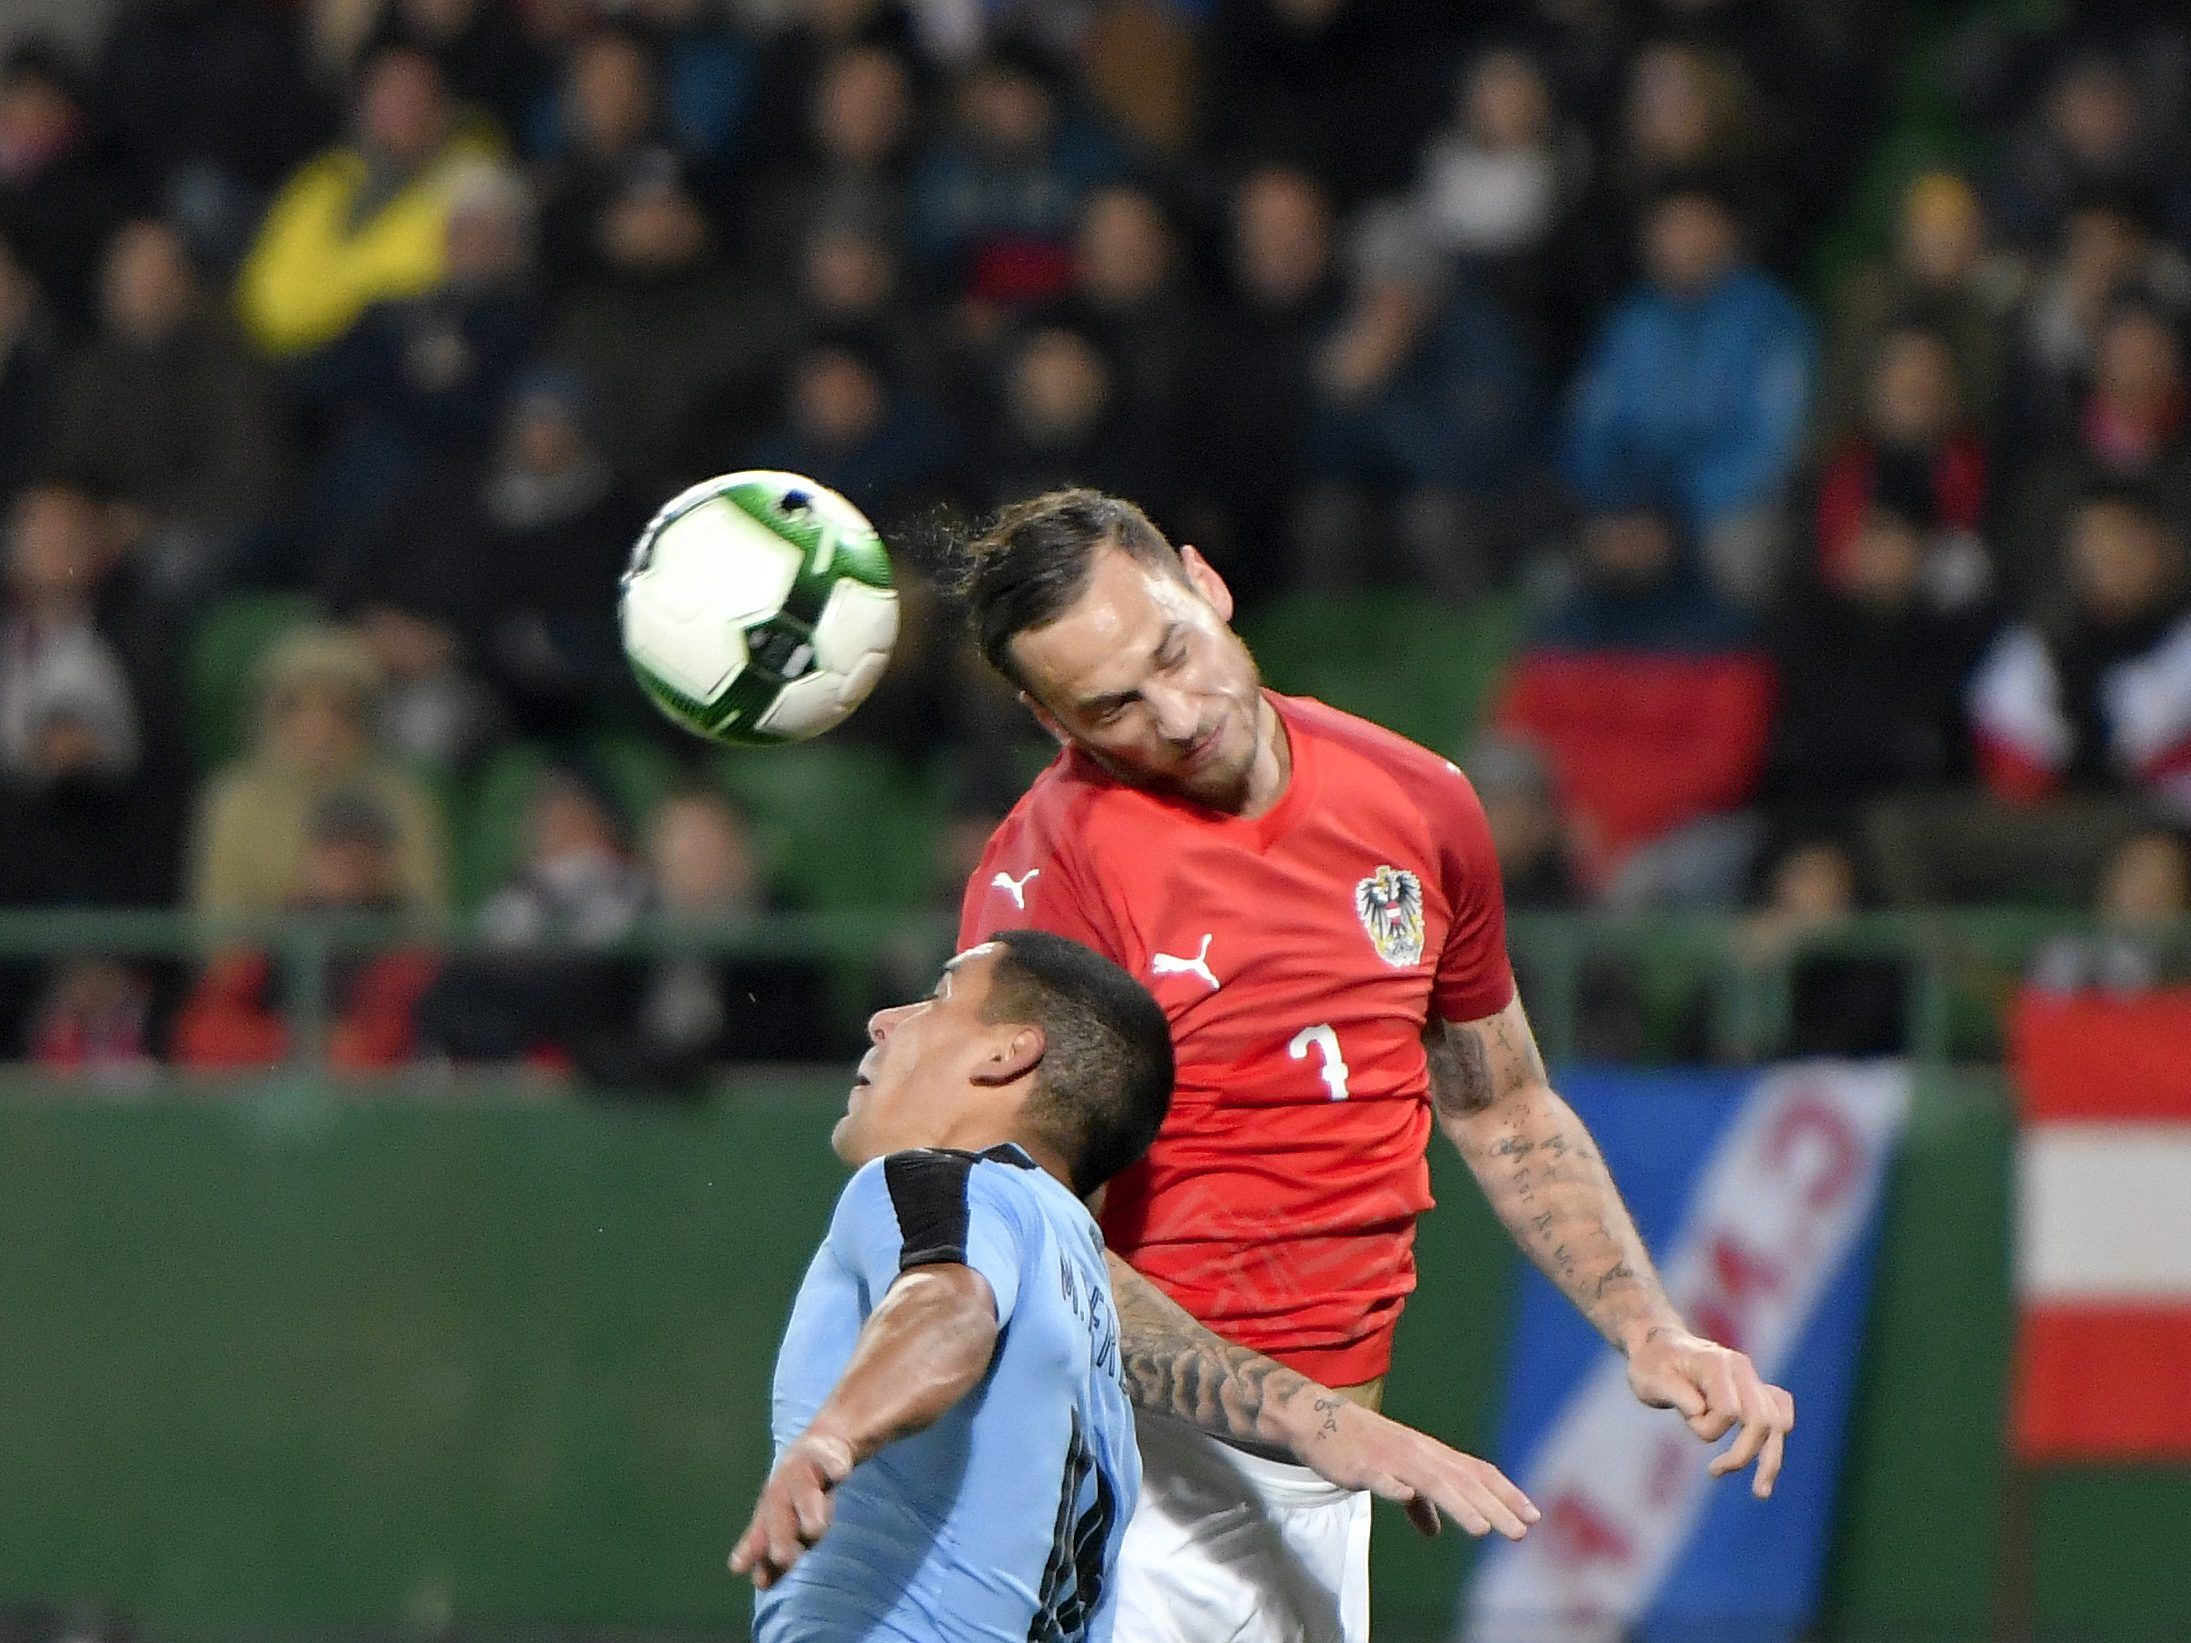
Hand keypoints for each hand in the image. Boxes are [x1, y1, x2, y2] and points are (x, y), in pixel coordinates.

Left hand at [728, 1431, 856, 1588]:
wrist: (820, 1447)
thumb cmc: (797, 1493)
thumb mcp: (787, 1521)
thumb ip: (775, 1549)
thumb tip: (760, 1583)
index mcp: (772, 1508)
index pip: (760, 1532)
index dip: (751, 1549)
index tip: (737, 1568)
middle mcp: (784, 1491)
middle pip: (780, 1514)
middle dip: (781, 1536)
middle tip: (782, 1559)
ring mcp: (805, 1471)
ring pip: (805, 1491)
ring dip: (808, 1509)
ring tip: (814, 1529)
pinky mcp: (828, 1455)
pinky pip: (832, 1461)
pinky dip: (835, 1466)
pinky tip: (839, 1474)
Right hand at [1284, 1395, 1537, 1540]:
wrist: (1317, 1420)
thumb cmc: (1361, 1446)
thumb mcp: (1396, 1473)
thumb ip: (1418, 1505)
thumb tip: (1434, 1532)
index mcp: (1429, 1453)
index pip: (1476, 1471)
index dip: (1504, 1492)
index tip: (1531, 1516)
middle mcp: (1418, 1453)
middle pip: (1462, 1480)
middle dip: (1494, 1506)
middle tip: (1521, 1532)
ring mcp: (1390, 1458)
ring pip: (1431, 1482)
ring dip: (1458, 1504)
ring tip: (1483, 1529)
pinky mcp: (1362, 1465)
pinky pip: (1381, 1478)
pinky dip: (1396, 1488)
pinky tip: (1408, 1498)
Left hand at [1625, 1328, 1795, 1497]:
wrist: (1659, 1346)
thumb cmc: (1651, 1365)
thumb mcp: (1649, 1379)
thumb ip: (1676, 1395)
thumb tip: (1701, 1414)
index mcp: (1716, 1363)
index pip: (1729, 1410)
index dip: (1708, 1427)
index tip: (1688, 1422)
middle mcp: (1741, 1369)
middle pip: (1762, 1419)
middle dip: (1744, 1454)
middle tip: (1715, 1471)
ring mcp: (1751, 1378)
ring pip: (1778, 1421)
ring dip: (1771, 1459)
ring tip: (1760, 1492)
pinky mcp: (1755, 1389)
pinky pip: (1781, 1412)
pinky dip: (1777, 1438)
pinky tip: (1769, 1461)